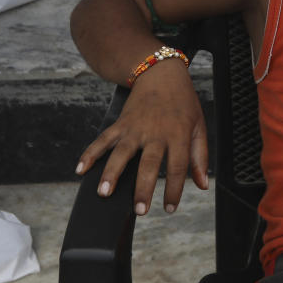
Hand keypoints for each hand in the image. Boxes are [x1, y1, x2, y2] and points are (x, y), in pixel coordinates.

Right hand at [75, 60, 207, 214]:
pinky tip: (81, 169)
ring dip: (111, 173)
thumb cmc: (183, 102)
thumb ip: (200, 156)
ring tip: (103, 193)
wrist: (161, 73)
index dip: (175, 190)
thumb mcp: (199, 125)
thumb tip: (202, 185)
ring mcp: (136, 128)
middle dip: (143, 189)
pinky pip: (104, 139)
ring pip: (121, 153)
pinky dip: (90, 153)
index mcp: (178, 135)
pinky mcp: (121, 123)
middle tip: (139, 210)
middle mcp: (156, 133)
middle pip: (149, 164)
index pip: (178, 167)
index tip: (170, 208)